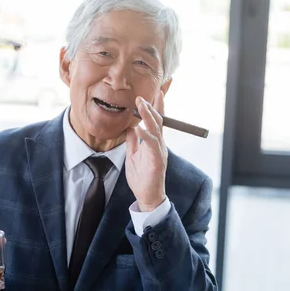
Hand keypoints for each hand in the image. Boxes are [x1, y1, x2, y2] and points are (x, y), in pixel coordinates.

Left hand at [125, 92, 167, 211]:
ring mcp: (159, 153)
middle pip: (158, 122)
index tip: (155, 93)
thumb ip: (133, 142)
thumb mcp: (133, 156)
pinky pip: (152, 145)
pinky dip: (145, 135)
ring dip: (148, 116)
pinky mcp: (157, 161)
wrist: (147, 197)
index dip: (156, 107)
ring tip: (140, 104)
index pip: (156, 122)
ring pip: (156, 130)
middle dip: (151, 107)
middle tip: (142, 95)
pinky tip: (138, 127)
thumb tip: (130, 128)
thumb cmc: (142, 178)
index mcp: (154, 144)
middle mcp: (159, 145)